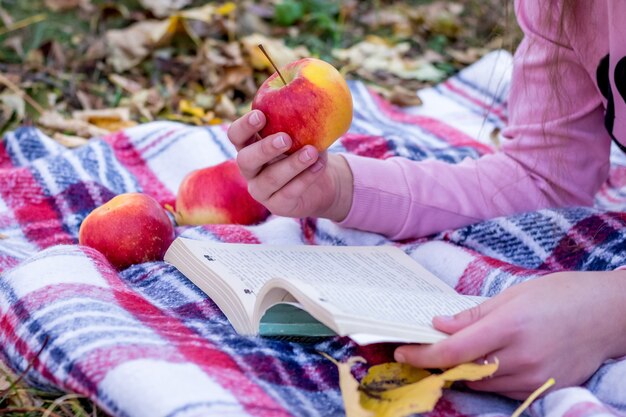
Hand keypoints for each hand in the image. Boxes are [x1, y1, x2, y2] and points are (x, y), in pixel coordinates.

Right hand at [227, 110, 353, 220]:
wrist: (322, 182)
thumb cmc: (307, 148)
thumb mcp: (304, 131)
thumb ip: (301, 117)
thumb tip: (310, 96)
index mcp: (250, 145)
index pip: (236, 135)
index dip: (244, 126)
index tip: (261, 116)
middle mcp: (250, 168)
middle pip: (245, 159)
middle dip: (264, 148)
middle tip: (285, 138)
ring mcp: (261, 189)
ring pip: (270, 179)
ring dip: (292, 164)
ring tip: (311, 152)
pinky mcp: (277, 205)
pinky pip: (288, 193)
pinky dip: (305, 178)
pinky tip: (318, 165)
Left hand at [394, 270, 625, 399]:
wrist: (609, 315)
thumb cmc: (560, 295)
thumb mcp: (513, 295)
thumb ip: (474, 315)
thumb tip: (439, 325)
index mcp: (509, 327)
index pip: (453, 350)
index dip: (422, 354)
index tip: (401, 352)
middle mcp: (520, 357)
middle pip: (463, 371)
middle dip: (438, 362)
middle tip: (424, 349)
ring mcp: (534, 377)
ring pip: (481, 383)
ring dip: (462, 371)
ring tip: (458, 352)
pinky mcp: (545, 388)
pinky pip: (504, 389)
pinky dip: (488, 378)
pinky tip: (489, 360)